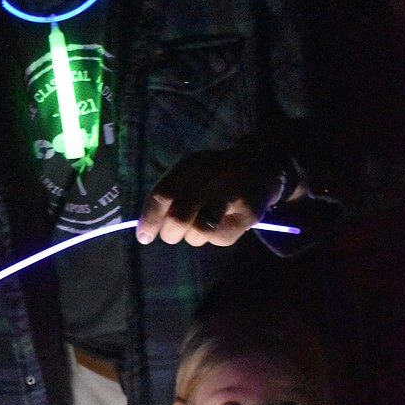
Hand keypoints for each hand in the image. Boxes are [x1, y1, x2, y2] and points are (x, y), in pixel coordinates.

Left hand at [136, 145, 291, 246]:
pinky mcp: (248, 215)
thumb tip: (149, 226)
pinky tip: (221, 224)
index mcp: (192, 165)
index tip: (143, 237)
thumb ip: (170, 194)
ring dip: (193, 237)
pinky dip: (215, 238)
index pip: (163, 194)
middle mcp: (211, 177)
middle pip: (179, 218)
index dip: (149, 219)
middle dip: (170, 233)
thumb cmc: (215, 173)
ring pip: (198, 232)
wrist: (261, 166)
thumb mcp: (191, 172)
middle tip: (172, 234)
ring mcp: (231, 196)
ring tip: (200, 225)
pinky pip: (220, 239)